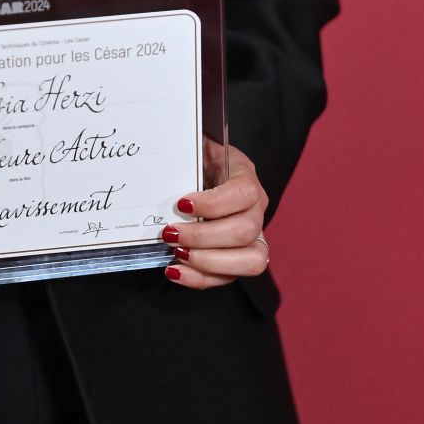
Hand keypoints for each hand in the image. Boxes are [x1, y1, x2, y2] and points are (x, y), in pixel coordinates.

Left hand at [160, 140, 268, 290]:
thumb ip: (186, 146)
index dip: (214, 203)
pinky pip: (228, 277)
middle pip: (246, 231)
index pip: (244, 193)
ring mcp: (253, 237)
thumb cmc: (195, 159)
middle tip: (170, 233)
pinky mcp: (238, 259)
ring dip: (209, 262)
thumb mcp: (193, 145)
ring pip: (251, 260)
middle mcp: (256, 209)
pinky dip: (200, 279)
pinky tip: (174, 271)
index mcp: (245, 176)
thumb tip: (167, 144)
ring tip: (177, 254)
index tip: (181, 205)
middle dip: (204, 237)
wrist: (200, 173)